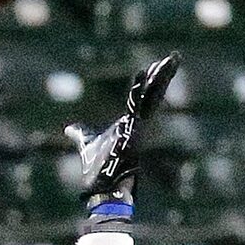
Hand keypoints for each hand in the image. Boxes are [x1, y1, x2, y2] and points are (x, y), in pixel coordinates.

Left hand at [70, 51, 177, 214]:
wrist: (103, 188)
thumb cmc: (98, 169)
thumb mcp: (87, 143)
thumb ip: (81, 133)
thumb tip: (70, 129)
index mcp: (130, 124)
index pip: (142, 98)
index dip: (148, 82)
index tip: (153, 66)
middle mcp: (137, 124)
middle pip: (152, 94)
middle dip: (163, 75)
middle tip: (174, 56)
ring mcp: (138, 127)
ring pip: (151, 97)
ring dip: (161, 77)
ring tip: (172, 59)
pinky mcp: (135, 131)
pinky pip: (139, 106)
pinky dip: (143, 90)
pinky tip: (147, 73)